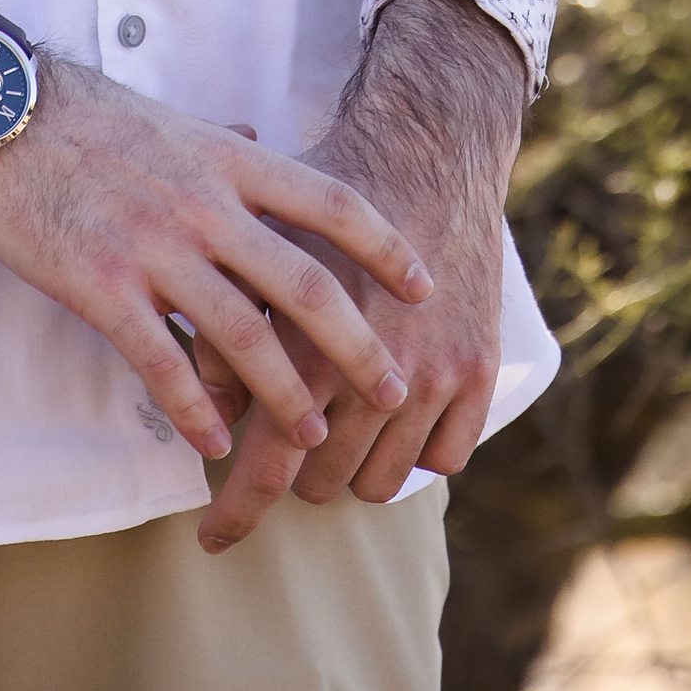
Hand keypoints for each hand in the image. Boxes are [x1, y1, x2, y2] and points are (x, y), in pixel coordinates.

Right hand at [0, 0, 431, 474]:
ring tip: (313, 433)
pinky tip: (214, 445)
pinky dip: (196, 410)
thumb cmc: (76, 111)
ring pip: (244, 336)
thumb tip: (256, 140)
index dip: (385, 248)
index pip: (332, 203)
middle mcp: (204, 205)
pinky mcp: (100, 286)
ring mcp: (153, 248)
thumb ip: (220, 140)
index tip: (422, 284)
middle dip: (358, 345)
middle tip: (392, 386)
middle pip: (305, 284)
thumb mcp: (167, 115)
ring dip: (286, 395)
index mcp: (227, 159)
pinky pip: (162, 361)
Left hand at [195, 0, 526, 553]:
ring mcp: (434, 375)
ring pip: (383, 481)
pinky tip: (395, 418)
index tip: (211, 540)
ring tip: (337, 428)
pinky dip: (419, 450)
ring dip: (354, 465)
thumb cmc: (325, 195)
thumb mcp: (258, 254)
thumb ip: (225, 332)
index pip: (267, 463)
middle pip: (323, 481)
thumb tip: (214, 412)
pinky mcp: (479, 371)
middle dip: (297, 470)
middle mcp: (372, 369)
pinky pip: (446, 458)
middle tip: (287, 438)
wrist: (427, 149)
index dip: (237, 514)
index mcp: (308, 343)